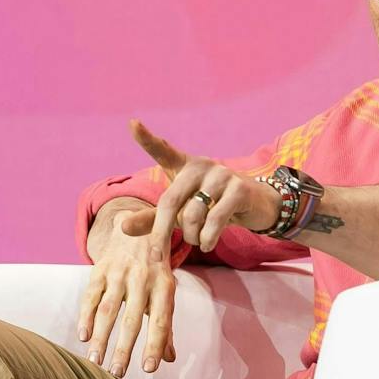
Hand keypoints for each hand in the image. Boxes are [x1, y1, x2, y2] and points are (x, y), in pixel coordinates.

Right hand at [77, 198, 178, 378]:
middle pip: (131, 319)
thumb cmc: (155, 269)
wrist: (137, 228)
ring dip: (101, 337)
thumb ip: (165, 324)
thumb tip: (169, 358)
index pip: (160, 320)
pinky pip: (91, 295)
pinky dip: (86, 316)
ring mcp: (119, 273)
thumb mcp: (166, 291)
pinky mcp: (100, 269)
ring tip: (96, 361)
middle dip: (123, 348)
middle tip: (117, 373)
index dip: (154, 344)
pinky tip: (83, 336)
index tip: (148, 368)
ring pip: (108, 310)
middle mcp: (142, 279)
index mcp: (164, 286)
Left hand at [123, 120, 275, 257]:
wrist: (255, 204)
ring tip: (197, 241)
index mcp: (183, 165)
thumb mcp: (179, 211)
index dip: (146, 138)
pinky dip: (207, 239)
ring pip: (194, 215)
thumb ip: (152, 218)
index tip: (132, 124)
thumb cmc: (209, 205)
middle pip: (170, 201)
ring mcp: (221, 175)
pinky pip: (215, 221)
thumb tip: (123, 227)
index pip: (162, 150)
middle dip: (161, 231)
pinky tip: (207, 244)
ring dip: (192, 237)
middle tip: (156, 255)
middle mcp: (201, 165)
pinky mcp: (239, 190)